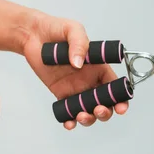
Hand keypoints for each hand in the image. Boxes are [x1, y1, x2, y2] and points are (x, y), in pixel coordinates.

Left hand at [21, 10, 128, 129]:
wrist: (32, 35)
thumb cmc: (55, 29)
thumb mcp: (72, 29)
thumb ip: (79, 43)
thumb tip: (78, 64)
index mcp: (99, 67)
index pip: (115, 86)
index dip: (121, 99)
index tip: (120, 107)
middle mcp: (89, 80)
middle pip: (103, 103)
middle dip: (105, 112)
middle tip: (98, 110)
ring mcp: (74, 88)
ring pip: (87, 110)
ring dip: (89, 119)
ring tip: (81, 116)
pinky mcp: (59, 92)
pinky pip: (67, 110)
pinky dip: (69, 120)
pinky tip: (69, 123)